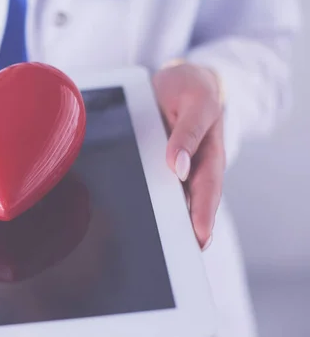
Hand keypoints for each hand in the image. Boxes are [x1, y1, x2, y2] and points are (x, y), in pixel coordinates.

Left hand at [153, 62, 224, 250]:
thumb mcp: (195, 103)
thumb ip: (188, 133)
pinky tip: (128, 218)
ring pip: (167, 200)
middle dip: (182, 231)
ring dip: (161, 222)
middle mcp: (191, 167)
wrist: (178, 80)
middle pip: (188, 204)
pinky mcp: (153, 165)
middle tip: (174, 256)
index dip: (203, 215)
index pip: (207, 190)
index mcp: (208, 154)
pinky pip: (148, 187)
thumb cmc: (190, 89)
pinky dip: (142, 203)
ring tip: (149, 248)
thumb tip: (178, 166)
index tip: (198, 238)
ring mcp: (172, 169)